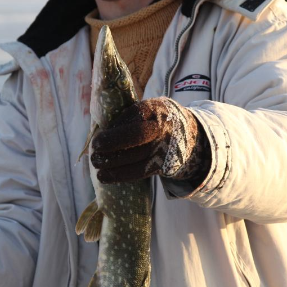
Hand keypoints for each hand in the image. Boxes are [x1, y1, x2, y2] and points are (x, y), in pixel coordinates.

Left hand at [90, 97, 210, 183]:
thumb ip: (130, 116)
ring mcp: (164, 147)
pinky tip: (104, 176)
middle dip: (112, 142)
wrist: (191, 136)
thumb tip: (99, 130)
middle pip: (136, 135)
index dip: (115, 126)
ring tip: (96, 163)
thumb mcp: (150, 110)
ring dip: (112, 162)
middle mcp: (162, 127)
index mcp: (156, 109)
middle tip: (95, 149)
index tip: (99, 137)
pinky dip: (119, 175)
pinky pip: (139, 171)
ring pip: (136, 156)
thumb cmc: (158, 121)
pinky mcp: (163, 165)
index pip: (134, 115)